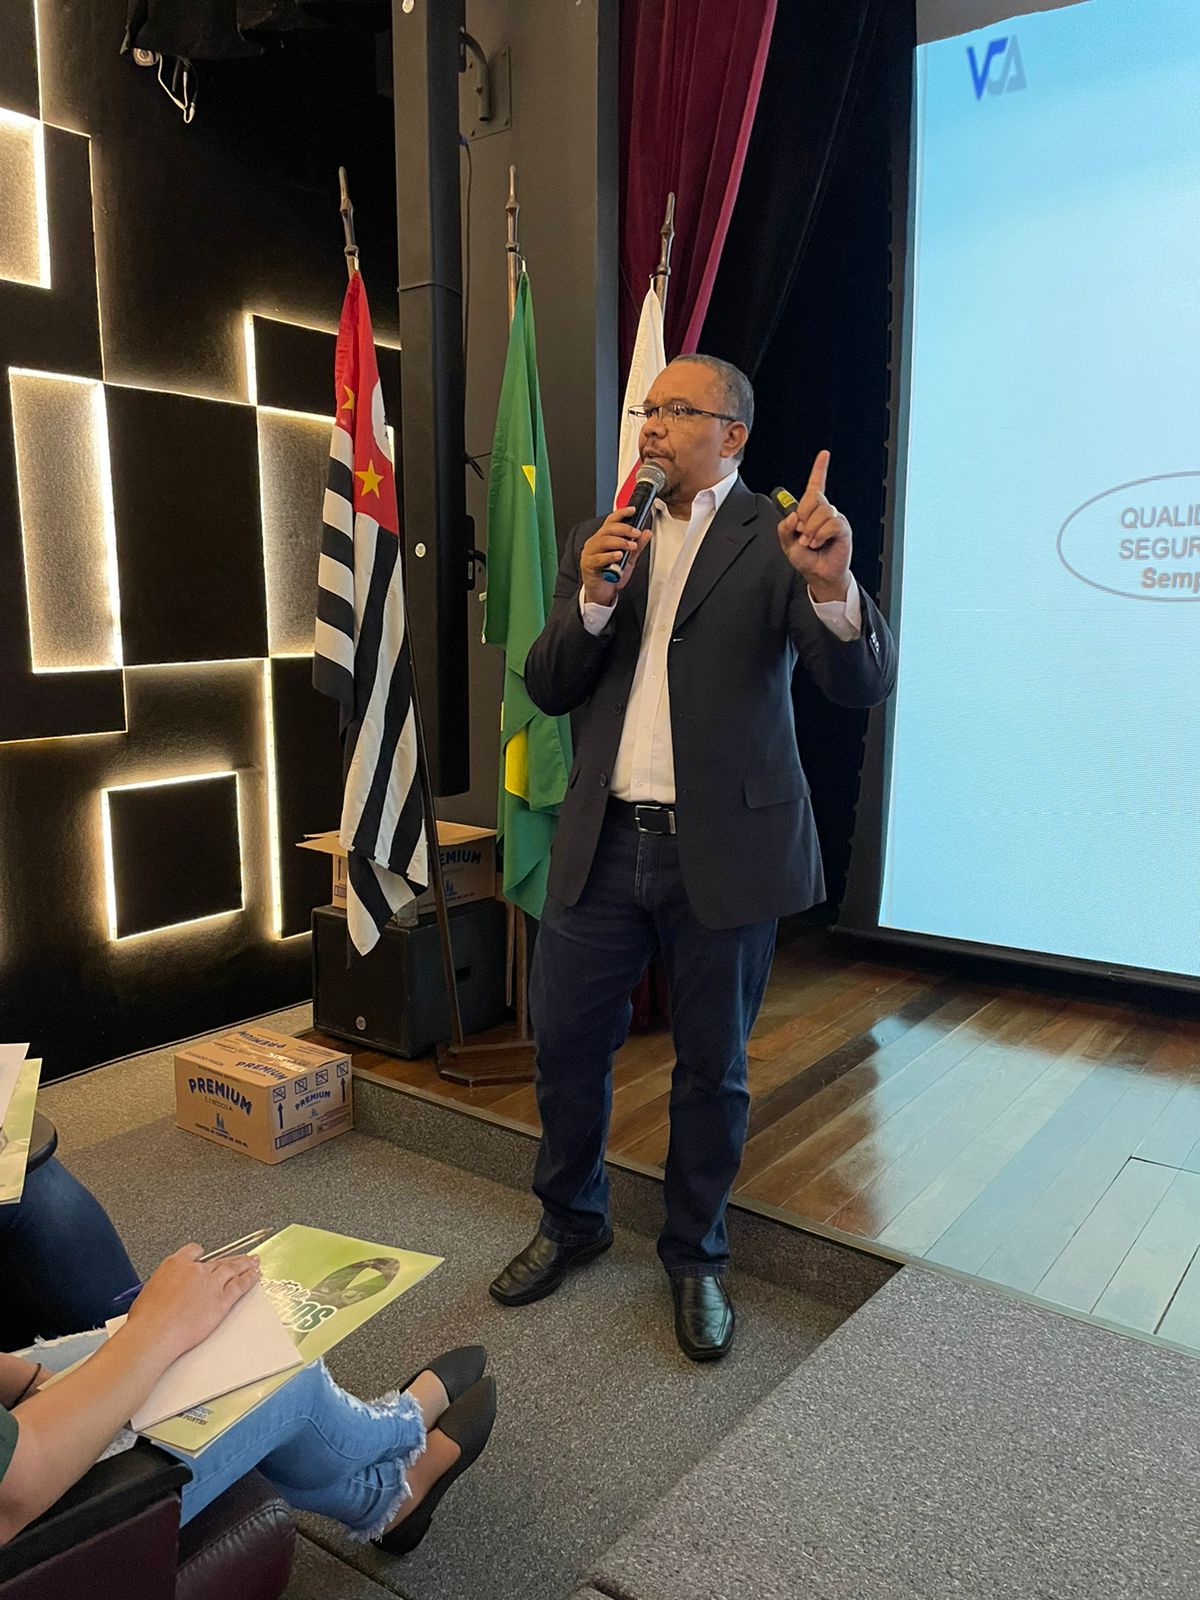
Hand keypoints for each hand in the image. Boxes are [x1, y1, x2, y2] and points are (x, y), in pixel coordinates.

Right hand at [127, 1244, 260, 1363]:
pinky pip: (240, 1286)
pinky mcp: (221, 1300)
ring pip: (232, 1269)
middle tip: (240, 1257)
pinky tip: (254, 1276)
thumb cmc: (147, 1318)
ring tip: (253, 1262)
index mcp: (175, 1264)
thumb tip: (165, 1292)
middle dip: (230, 1259)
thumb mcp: (149, 1291)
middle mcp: (196, 1271)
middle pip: (218, 1260)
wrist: (155, 1332)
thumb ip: (164, 1286)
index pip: (193, 1251)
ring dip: (245, 1264)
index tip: (205, 1257)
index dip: (201, 1254)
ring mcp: (211, 1284)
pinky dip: (249, 1279)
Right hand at [580, 506, 652, 605]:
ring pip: (603, 541)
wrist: (603, 593)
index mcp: (603, 538)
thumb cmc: (611, 575)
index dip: (621, 514)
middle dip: (624, 529)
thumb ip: (637, 546)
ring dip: (620, 542)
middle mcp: (595, 543)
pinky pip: (599, 558)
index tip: (633, 510)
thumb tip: (646, 533)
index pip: (611, 521)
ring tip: (631, 546)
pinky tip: (619, 555)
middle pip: (608, 529)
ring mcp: (590, 553)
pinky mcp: (588, 565)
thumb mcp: (628, 559)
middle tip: (636, 533)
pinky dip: (610, 556)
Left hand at [776, 450, 851, 600]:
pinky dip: (821, 535)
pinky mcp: (843, 528)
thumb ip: (784, 528)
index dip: (820, 469)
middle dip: (803, 517)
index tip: (824, 454)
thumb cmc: (806, 558)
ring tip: (811, 542)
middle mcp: (824, 511)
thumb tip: (794, 517)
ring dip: (811, 531)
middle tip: (802, 534)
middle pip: (813, 498)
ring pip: (821, 512)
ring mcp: (834, 518)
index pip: (815, 485)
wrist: (818, 574)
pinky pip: (831, 524)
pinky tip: (820, 543)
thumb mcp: (787, 543)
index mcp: (810, 511)